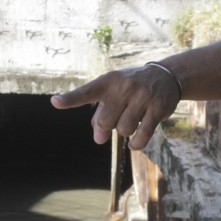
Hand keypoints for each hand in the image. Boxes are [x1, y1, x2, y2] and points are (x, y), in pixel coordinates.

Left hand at [50, 64, 181, 149]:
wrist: (165, 76)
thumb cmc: (131, 89)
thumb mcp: (113, 95)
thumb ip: (100, 116)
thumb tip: (98, 139)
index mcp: (107, 82)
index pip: (86, 92)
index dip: (70, 99)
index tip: (55, 102)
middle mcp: (124, 86)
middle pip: (106, 122)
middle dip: (110, 125)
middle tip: (120, 115)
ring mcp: (142, 96)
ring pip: (124, 130)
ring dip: (126, 131)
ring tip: (134, 118)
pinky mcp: (157, 108)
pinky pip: (142, 136)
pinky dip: (136, 144)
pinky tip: (136, 142)